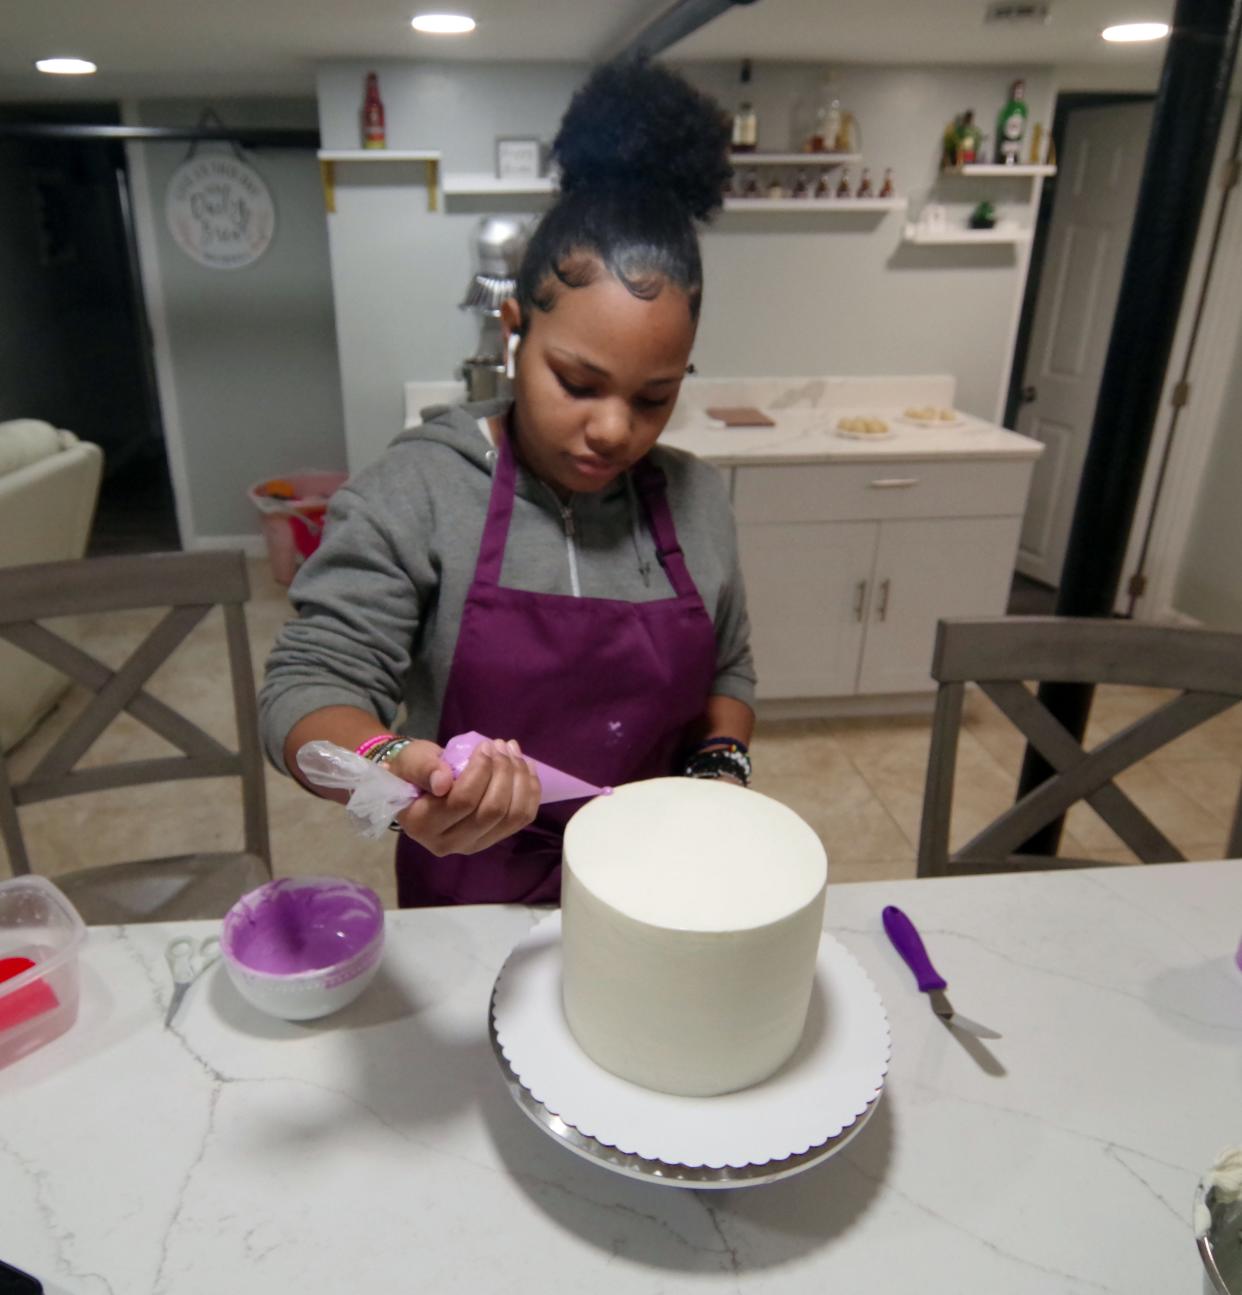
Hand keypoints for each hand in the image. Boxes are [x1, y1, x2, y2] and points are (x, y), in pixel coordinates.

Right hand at [388, 738, 540, 856]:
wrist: (421, 786)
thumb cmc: (412, 770)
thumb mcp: (410, 761)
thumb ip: (424, 769)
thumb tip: (443, 782)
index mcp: (421, 825)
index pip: (461, 802)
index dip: (480, 771)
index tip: (484, 745)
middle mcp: (448, 844)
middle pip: (491, 811)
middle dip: (503, 772)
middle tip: (500, 744)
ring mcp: (474, 845)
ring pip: (512, 816)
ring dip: (519, 779)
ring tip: (512, 751)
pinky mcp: (493, 839)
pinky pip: (523, 817)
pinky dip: (530, 790)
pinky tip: (525, 766)